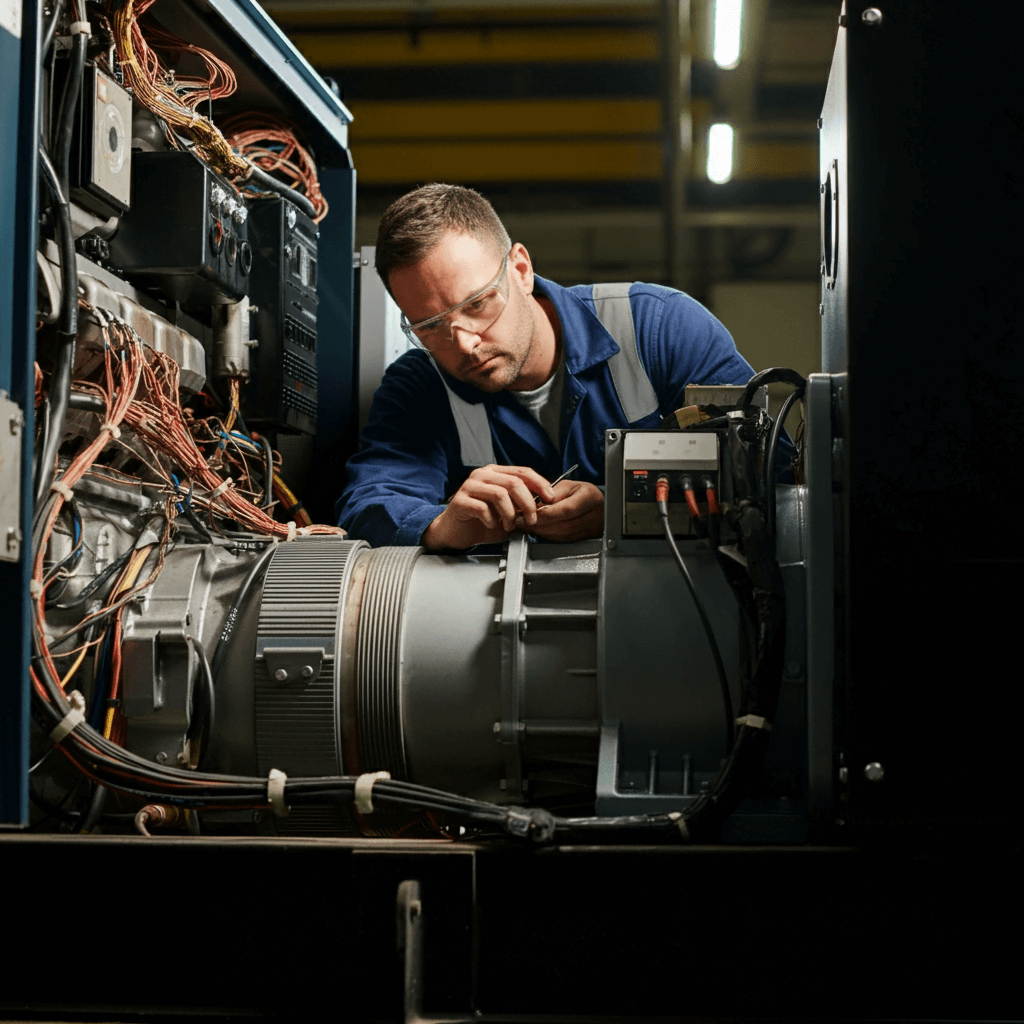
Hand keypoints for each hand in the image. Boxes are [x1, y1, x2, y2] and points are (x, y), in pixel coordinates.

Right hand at [421, 465, 555, 550]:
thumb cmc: (483, 521)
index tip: (550, 498)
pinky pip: (482, 508)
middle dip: (528, 504)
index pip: (523, 472)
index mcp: (496, 472)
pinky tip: (491, 525)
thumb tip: (544, 503)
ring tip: (509, 526)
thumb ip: (522, 503)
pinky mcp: (459, 501)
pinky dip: (492, 520)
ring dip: (510, 514)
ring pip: (500, 494)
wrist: (456, 532)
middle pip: (514, 483)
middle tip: (531, 520)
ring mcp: (469, 486)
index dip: (540, 484)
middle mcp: (482, 475)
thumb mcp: (508, 510)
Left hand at [520, 480, 603, 541]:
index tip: (530, 515)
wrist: (596, 503)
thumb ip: (550, 496)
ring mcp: (592, 529)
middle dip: (540, 525)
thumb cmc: (580, 492)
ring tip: (528, 526)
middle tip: (523, 522)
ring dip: (543, 532)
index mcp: (590, 497)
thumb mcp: (566, 486)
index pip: (566, 510)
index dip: (546, 514)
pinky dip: (549, 536)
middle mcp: (594, 515)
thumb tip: (533, 508)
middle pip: (564, 526)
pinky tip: (540, 530)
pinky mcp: (586, 539)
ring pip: (563, 536)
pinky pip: (564, 540)